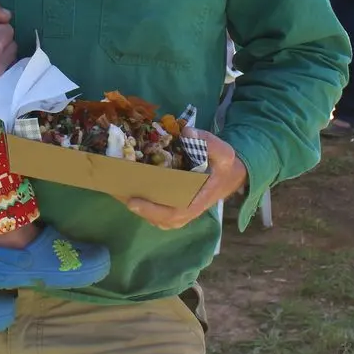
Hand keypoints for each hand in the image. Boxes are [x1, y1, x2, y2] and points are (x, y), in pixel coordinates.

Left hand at [124, 130, 247, 229]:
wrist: (231, 175)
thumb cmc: (224, 165)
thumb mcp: (224, 151)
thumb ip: (209, 142)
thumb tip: (187, 132)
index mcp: (199, 199)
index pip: (175, 212)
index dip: (153, 210)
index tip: (133, 202)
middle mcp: (190, 210)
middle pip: (163, 220)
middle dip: (142, 211)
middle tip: (121, 195)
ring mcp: (185, 211)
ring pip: (161, 220)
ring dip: (142, 210)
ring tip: (122, 194)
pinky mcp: (180, 207)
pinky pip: (162, 214)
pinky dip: (147, 208)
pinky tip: (132, 194)